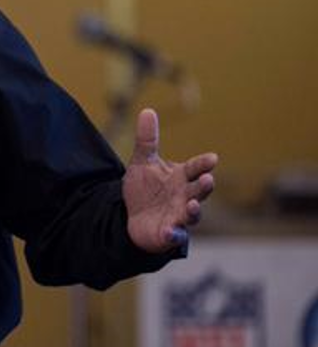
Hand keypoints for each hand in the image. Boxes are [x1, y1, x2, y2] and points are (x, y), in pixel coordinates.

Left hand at [123, 108, 217, 252]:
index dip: (203, 164)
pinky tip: (170, 231)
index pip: (196, 168)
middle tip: (208, 180)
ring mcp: (179, 215)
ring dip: (194, 210)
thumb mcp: (142, 162)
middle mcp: (185, 196)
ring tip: (193, 205)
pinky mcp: (170, 233)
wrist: (133, 216)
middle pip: (200, 191)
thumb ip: (147, 140)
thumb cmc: (146, 189)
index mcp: (181, 177)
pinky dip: (174, 234)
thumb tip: (147, 110)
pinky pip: (175, 235)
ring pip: (193, 214)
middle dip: (204, 186)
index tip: (212, 158)